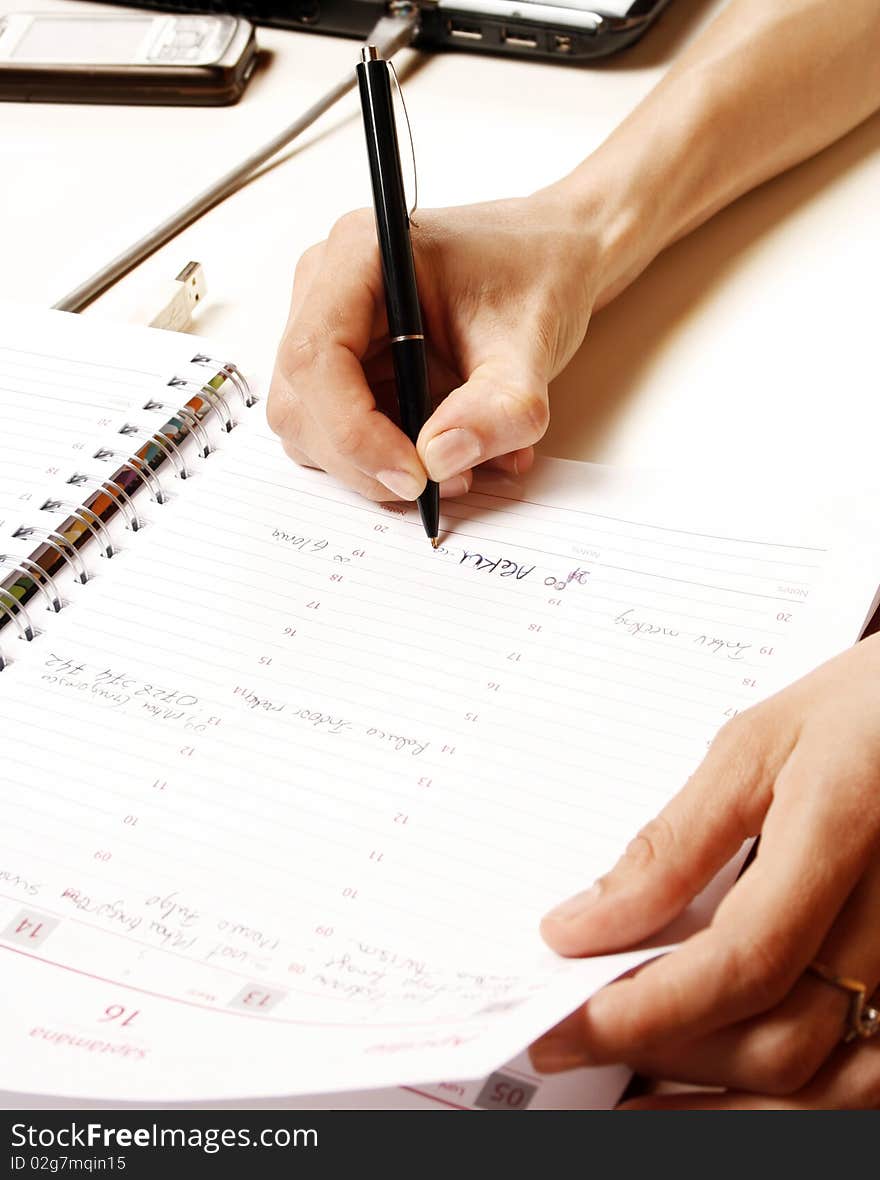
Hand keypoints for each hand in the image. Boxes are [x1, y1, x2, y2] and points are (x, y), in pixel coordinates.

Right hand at [267, 189, 599, 501]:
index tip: (414, 474)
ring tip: (460, 468)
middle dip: (366, 461)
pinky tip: (447, 450)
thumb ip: (498, 407)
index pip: (315, 357)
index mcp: (360, 254)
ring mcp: (327, 329)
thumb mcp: (531, 344)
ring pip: (311, 428)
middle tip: (443, 483)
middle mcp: (325, 287)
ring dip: (376, 468)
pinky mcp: (342, 368)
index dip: (353, 430)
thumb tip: (438, 460)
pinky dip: (386, 460)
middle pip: (302, 402)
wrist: (549, 261)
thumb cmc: (535, 276)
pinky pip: (336, 434)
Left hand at [532, 635, 879, 1109]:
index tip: (564, 1020)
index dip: (648, 1006)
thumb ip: (674, 842)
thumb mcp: (757, 744)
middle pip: (781, 1038)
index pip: (746, 957)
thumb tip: (586, 922)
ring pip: (831, 1085)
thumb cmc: (860, 712)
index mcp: (846, 832)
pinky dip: (788, 1102)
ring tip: (634, 1092)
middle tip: (573, 1041)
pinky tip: (718, 1090)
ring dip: (722, 1104)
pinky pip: (863, 1075)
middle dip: (663, 1054)